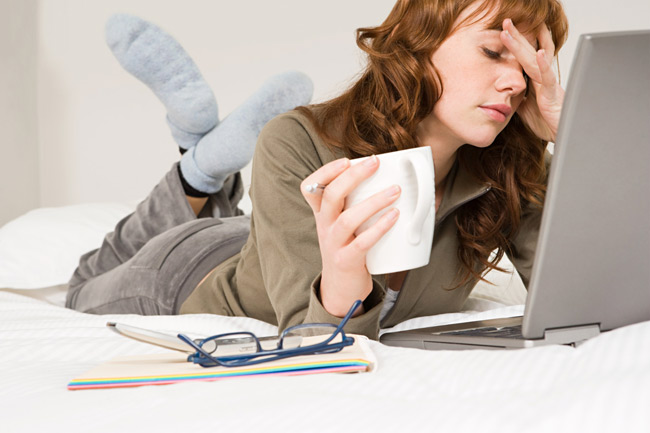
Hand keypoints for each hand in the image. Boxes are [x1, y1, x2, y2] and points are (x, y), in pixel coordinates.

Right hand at [300, 156, 400, 316]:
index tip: (346, 160)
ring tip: (395, 190)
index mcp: (322, 215)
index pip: (311, 188)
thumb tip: (389, 178)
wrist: (340, 289)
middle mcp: (324, 227)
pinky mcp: (346, 261)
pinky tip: (394, 216)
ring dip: (373, 202)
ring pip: (348, 219)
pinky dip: (379, 228)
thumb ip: (355, 204)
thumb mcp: (343, 226)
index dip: (325, 172)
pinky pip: (362, 243)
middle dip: (353, 176)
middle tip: (375, 163)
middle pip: (331, 196)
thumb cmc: (348, 250)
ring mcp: (334, 244)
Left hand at [501, 19, 563, 141]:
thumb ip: (518, 96)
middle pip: (529, 52)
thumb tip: (507, 91)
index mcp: (535, 80)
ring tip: (510, 31)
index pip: (525, 57)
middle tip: (506, 21)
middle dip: (517, 36)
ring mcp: (548, 84)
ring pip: (534, 59)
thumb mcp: (526, 108)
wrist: (563, 136)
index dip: (516, 43)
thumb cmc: (548, 122)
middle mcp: (543, 78)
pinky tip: (539, 53)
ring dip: (522, 45)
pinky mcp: (552, 94)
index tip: (505, 30)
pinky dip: (543, 64)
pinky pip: (548, 77)